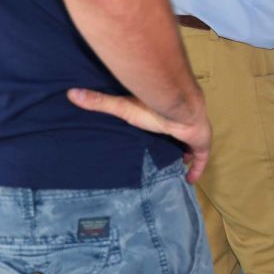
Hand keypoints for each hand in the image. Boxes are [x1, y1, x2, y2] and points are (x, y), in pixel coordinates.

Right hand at [67, 88, 210, 182]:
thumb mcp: (122, 107)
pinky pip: (202, 158)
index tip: (153, 139)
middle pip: (177, 135)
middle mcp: (179, 123)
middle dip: (174, 144)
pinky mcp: (202, 143)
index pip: (161, 123)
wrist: (180, 107)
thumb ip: (99, 102)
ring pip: (191, 145)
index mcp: (163, 114)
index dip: (159, 130)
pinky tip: (190, 180)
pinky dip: (198, 168)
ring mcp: (193, 133)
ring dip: (185, 154)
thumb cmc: (152, 107)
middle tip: (166, 157)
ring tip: (176, 166)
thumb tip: (70, 93)